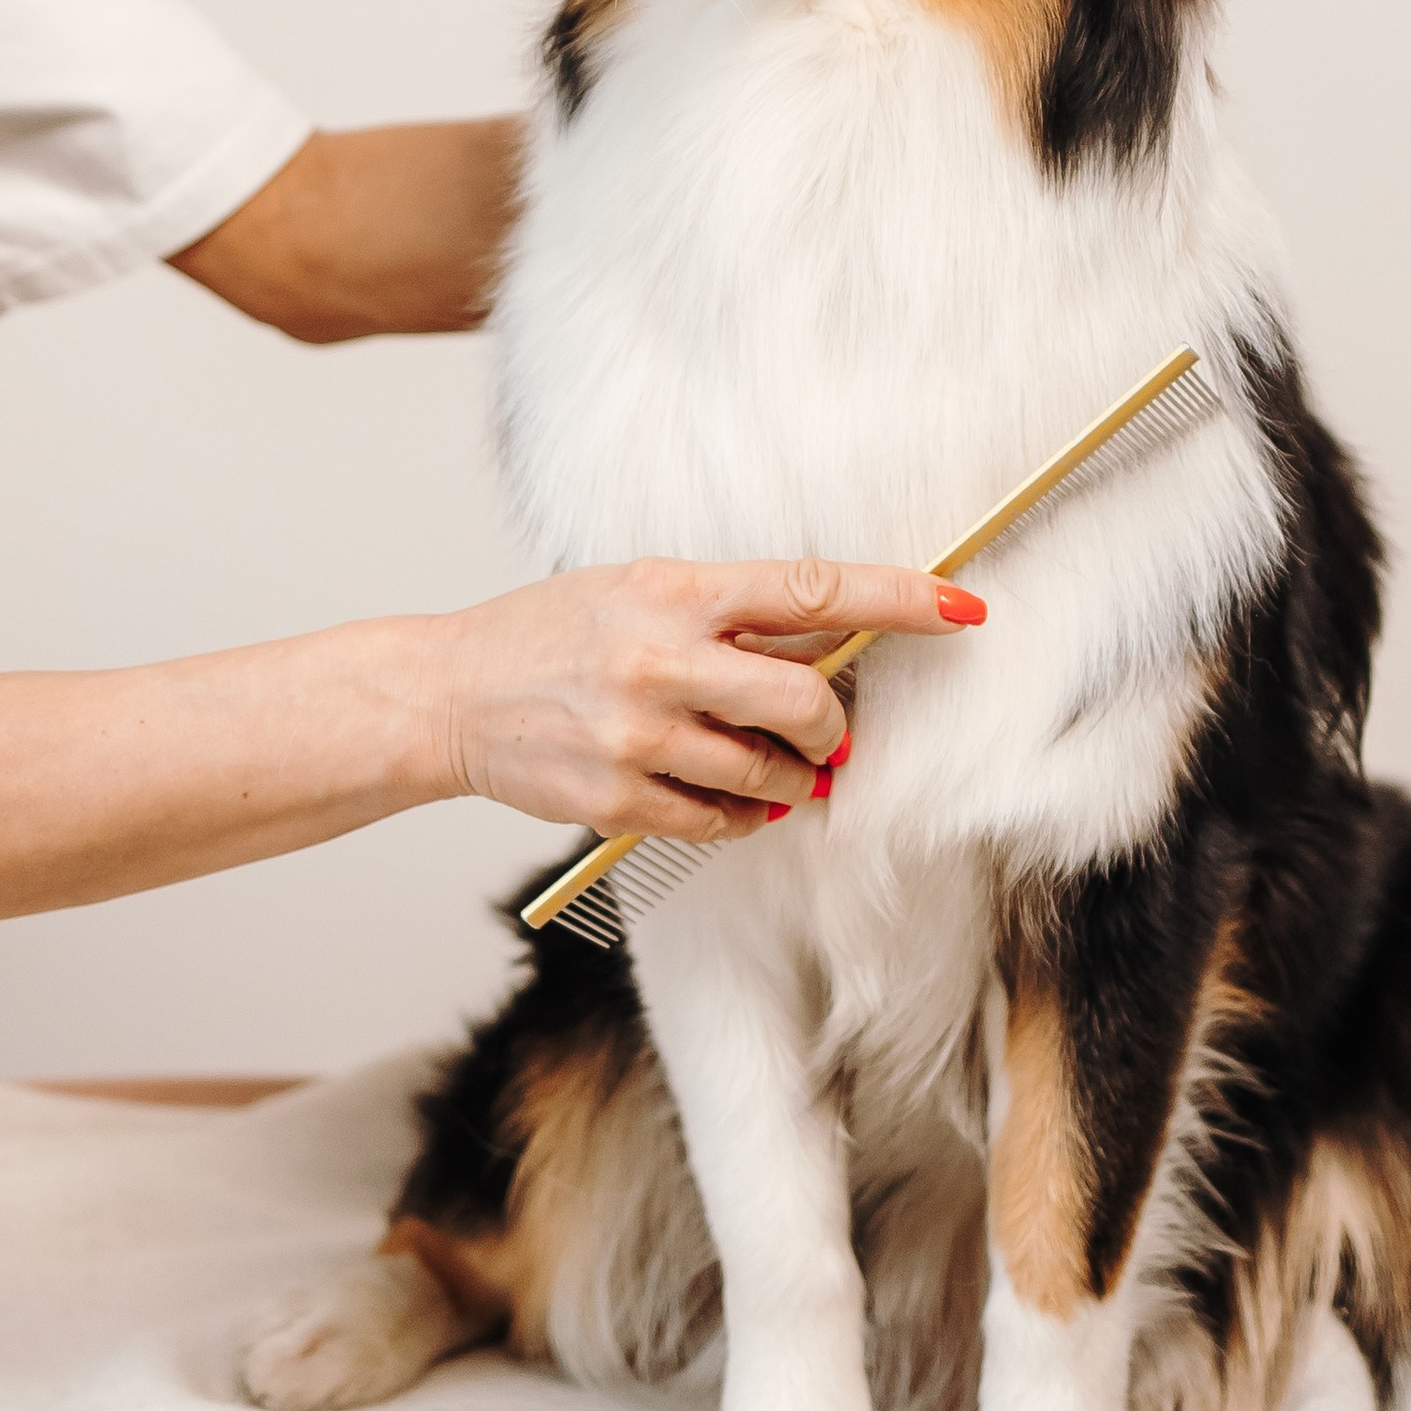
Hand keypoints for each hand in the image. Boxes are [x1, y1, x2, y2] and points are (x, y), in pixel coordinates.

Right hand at [426, 557, 984, 841]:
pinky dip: (742, 816)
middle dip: (834, 726)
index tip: (964, 605)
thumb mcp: (636, 592)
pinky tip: (722, 796)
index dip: (899, 598)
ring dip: (790, 778)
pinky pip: (723, 822)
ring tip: (764, 764)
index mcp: (673, 591)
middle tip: (827, 733)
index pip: (812, 588)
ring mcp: (638, 735)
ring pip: (771, 774)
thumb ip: (726, 614)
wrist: (446, 694)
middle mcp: (659, 659)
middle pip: (806, 702)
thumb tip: (833, 642)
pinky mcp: (618, 799)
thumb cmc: (550, 635)